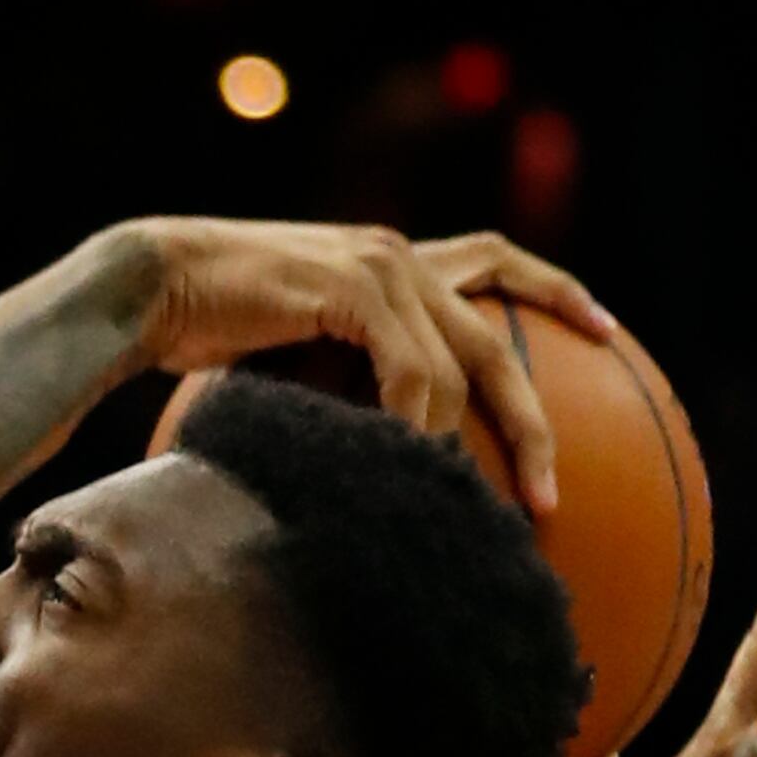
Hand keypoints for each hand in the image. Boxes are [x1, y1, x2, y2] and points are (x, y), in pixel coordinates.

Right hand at [117, 217, 614, 511]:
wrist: (151, 285)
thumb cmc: (201, 325)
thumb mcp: (292, 348)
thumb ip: (342, 373)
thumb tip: (370, 448)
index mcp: (389, 260)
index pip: (494, 260)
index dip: (555, 291)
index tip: (606, 331)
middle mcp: (397, 256)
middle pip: (496, 330)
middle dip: (533, 416)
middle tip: (553, 488)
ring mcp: (380, 266)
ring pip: (459, 361)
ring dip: (472, 437)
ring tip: (479, 501)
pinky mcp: (351, 288)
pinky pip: (410, 367)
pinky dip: (416, 419)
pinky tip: (414, 463)